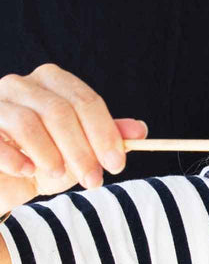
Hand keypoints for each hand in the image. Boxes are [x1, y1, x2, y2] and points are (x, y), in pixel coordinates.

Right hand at [0, 63, 146, 212]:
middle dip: (82, 151)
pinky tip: (28, 172)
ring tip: (59, 175)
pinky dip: (16, 159)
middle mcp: (21, 85)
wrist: (7, 178)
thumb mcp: (83, 150)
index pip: (85, 100)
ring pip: (27, 122)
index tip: (116, 165)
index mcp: (52, 83)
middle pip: (59, 111)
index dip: (104, 134)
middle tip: (94, 181)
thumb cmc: (47, 159)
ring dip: (51, 156)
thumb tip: (140, 130)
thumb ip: (109, 138)